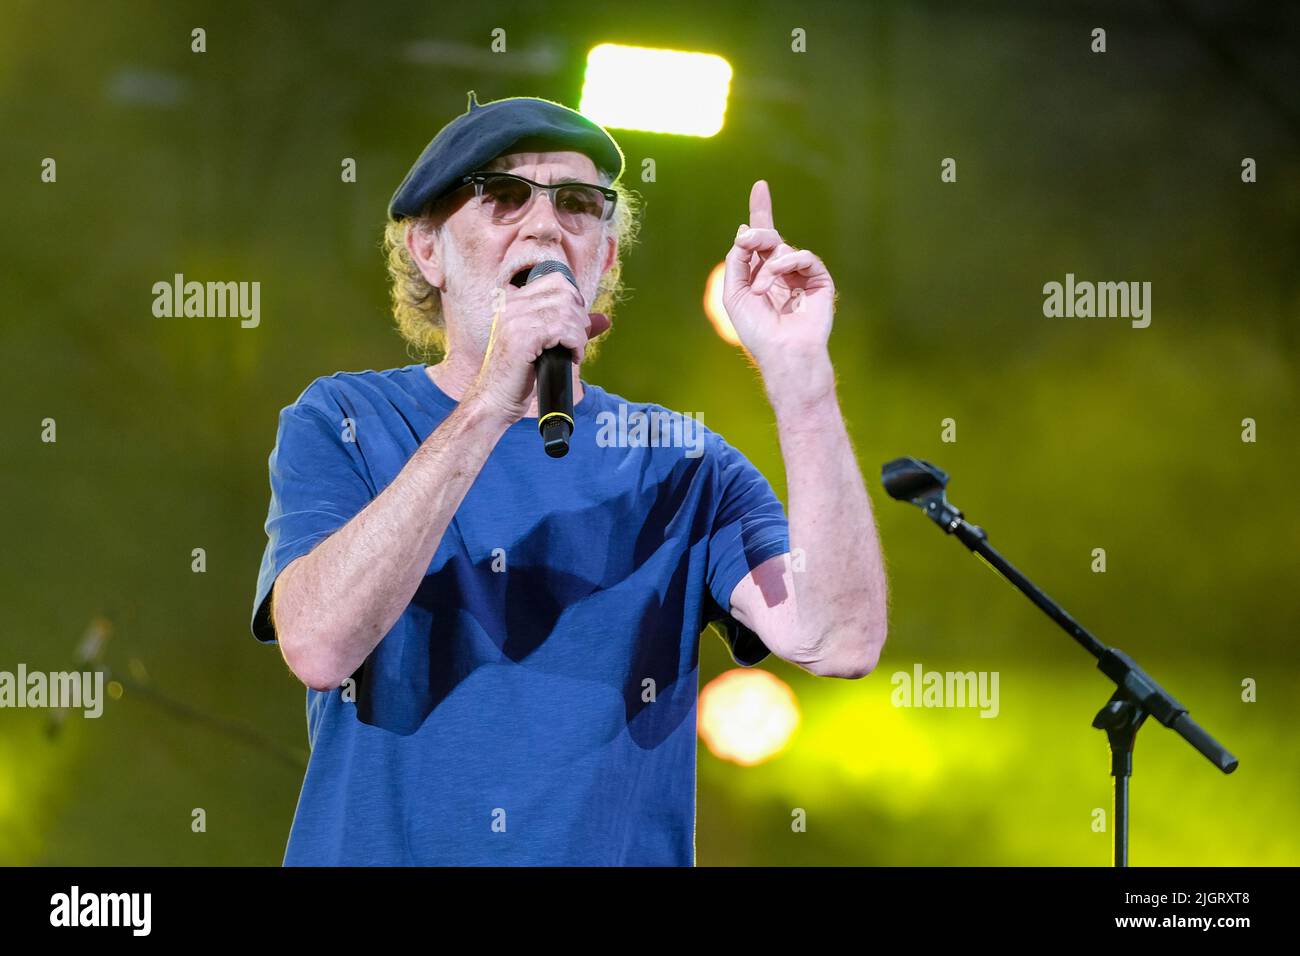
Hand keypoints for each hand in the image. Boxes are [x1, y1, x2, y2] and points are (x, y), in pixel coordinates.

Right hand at [464, 273, 610, 425]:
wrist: (495, 400)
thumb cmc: (519, 375)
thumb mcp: (546, 345)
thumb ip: (572, 328)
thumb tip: (605, 319)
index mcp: (514, 301)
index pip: (556, 280)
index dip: (575, 299)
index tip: (577, 324)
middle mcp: (513, 305)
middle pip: (566, 294)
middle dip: (580, 319)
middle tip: (577, 342)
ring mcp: (516, 319)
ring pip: (568, 312)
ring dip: (579, 335)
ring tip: (574, 352)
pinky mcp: (523, 337)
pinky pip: (564, 330)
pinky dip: (576, 345)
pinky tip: (572, 358)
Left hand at [723, 180, 835, 372]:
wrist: (782, 351)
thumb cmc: (757, 330)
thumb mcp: (734, 291)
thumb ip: (737, 260)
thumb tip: (744, 231)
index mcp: (761, 275)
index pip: (761, 240)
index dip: (760, 212)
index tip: (760, 186)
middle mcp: (782, 272)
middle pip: (769, 237)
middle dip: (757, 234)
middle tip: (747, 240)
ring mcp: (801, 276)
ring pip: (783, 247)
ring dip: (767, 265)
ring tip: (759, 290)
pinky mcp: (819, 280)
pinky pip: (803, 256)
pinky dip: (785, 264)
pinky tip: (774, 280)